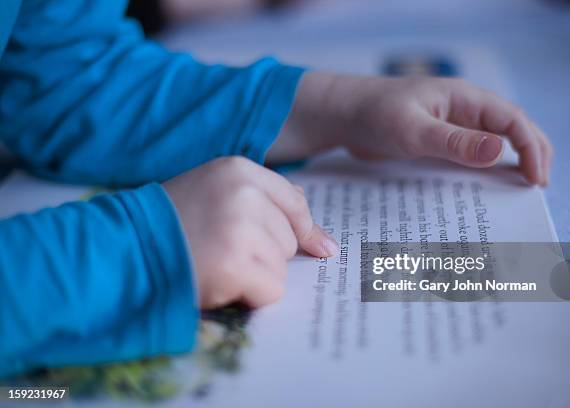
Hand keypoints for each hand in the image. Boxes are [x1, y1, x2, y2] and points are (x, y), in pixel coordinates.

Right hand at [163, 156, 337, 308]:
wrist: (125, 248)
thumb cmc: (171, 221)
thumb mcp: (214, 191)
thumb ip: (263, 199)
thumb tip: (317, 232)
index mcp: (238, 169)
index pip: (295, 201)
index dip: (306, 229)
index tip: (320, 247)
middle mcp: (243, 193)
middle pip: (290, 238)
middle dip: (266, 253)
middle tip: (224, 250)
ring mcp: (240, 227)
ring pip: (281, 266)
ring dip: (256, 274)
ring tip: (217, 262)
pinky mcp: (235, 264)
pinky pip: (271, 290)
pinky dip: (251, 295)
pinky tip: (221, 282)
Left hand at [271, 72, 552, 185]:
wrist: (342, 117)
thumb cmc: (373, 114)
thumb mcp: (412, 130)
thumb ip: (454, 142)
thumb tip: (500, 151)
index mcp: (463, 99)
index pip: (512, 119)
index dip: (531, 147)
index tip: (536, 179)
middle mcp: (462, 111)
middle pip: (510, 130)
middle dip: (529, 155)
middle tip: (536, 188)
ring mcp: (450, 128)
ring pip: (491, 145)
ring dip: (507, 165)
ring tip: (518, 193)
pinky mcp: (436, 144)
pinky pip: (466, 158)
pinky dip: (480, 173)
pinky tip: (481, 193)